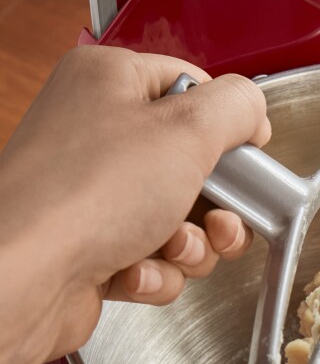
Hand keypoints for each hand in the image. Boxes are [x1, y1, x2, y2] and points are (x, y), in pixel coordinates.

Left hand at [0, 46, 269, 363]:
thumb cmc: (85, 198)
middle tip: (218, 219)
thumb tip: (252, 112)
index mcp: (111, 82)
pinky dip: (156, 270)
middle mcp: (98, 131)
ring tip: (171, 249)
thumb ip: (237, 107)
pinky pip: (154, 253)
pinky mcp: (93, 242)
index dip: (228, 127)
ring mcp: (94, 190)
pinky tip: (133, 271)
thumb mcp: (187, 132)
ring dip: (190, 244)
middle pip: (196, 163)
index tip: (247, 157)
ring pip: (181, 216)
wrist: (20, 281)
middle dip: (217, 205)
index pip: (195, 86)